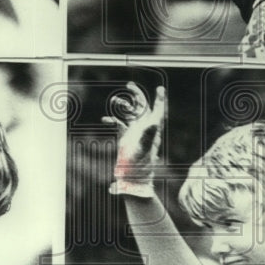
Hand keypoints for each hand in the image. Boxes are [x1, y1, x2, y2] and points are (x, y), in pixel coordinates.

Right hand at [102, 82, 165, 196]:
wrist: (132, 180)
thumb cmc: (140, 167)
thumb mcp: (144, 150)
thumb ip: (148, 136)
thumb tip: (154, 123)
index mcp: (151, 131)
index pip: (157, 111)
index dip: (159, 100)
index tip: (160, 88)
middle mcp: (144, 129)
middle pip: (142, 108)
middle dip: (137, 96)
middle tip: (129, 85)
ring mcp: (134, 133)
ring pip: (130, 114)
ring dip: (123, 105)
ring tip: (114, 101)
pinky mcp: (125, 138)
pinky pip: (119, 124)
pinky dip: (112, 119)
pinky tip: (105, 119)